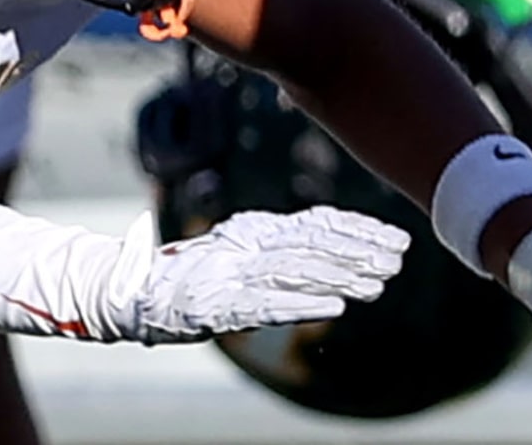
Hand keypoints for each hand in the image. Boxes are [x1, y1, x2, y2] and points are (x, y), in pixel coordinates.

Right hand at [122, 208, 408, 342]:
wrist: (133, 291)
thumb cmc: (192, 278)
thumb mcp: (242, 258)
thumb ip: (281, 261)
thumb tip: (334, 277)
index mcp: (256, 229)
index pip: (316, 223)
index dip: (358, 230)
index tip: (395, 238)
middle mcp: (248, 243)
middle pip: (314, 243)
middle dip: (359, 251)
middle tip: (399, 259)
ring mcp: (233, 270)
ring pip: (297, 269)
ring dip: (340, 277)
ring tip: (377, 283)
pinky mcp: (219, 301)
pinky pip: (267, 302)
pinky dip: (302, 304)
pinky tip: (335, 308)